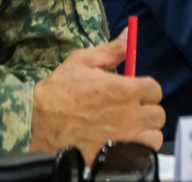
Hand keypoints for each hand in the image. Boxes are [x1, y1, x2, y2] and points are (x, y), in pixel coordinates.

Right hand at [30, 32, 164, 161]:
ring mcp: (124, 138)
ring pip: (153, 136)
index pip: (156, 90)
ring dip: (145, 132)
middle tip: (129, 111)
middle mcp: (131, 115)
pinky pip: (140, 155)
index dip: (145, 90)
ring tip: (129, 129)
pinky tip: (123, 144)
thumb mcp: (82, 62)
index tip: (133, 93)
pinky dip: (137, 150)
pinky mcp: (114, 157)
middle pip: (157, 114)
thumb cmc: (59, 91)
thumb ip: (112, 50)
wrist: (34, 125)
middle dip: (146, 111)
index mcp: (127, 90)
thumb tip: (130, 35)